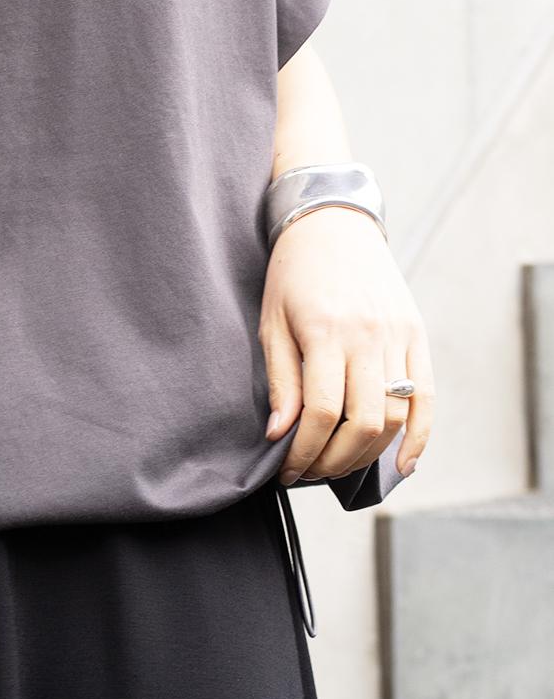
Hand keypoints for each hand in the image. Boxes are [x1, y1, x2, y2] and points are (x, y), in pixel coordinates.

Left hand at [259, 204, 432, 486]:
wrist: (332, 224)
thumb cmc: (292, 275)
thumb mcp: (272, 322)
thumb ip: (280, 380)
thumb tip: (280, 435)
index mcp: (326, 331)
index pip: (320, 411)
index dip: (303, 449)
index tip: (287, 468)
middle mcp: (368, 336)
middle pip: (362, 421)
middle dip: (333, 460)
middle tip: (310, 474)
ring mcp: (398, 336)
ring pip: (395, 415)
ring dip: (367, 453)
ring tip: (338, 466)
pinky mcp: (416, 336)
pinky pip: (426, 397)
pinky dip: (418, 436)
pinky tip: (402, 464)